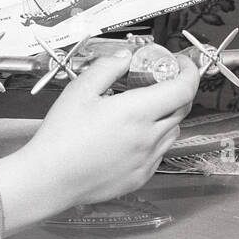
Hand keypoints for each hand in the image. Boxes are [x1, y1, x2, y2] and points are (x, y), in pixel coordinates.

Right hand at [0, 50, 198, 234]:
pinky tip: (131, 135)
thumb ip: (108, 67)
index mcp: (137, 112)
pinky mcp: (140, 177)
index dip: (189, 72)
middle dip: (177, 90)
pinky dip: (155, 139)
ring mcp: (146, 160)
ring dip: (166, 115)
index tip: (181, 64)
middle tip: (159, 81)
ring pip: (172, 131)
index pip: (183, 89)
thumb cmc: (61, 137)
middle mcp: (148, 138)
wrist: (49, 179)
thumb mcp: (80, 89)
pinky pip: (159, 152)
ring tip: (141, 109)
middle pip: (181, 109)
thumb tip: (126, 59)